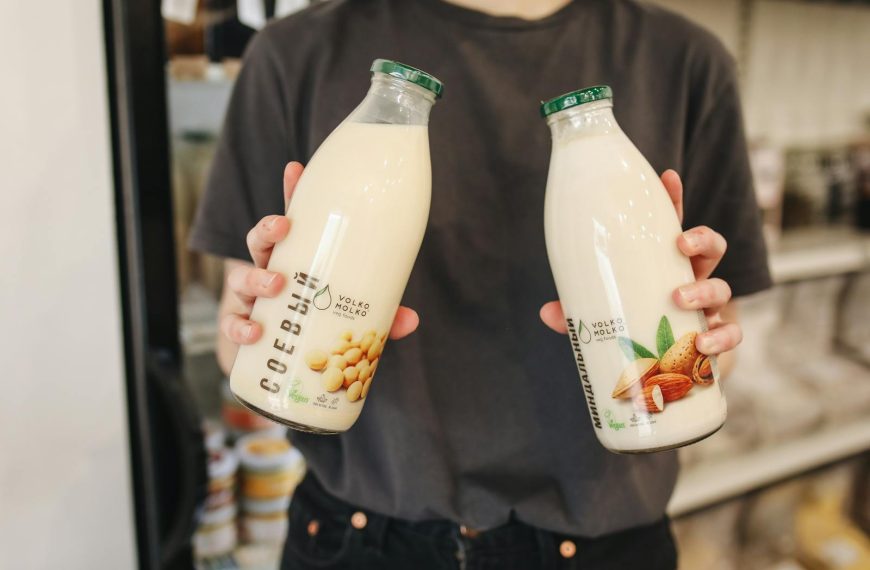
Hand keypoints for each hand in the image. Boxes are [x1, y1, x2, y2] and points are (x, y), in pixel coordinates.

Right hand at [220, 162, 420, 346]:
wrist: (286, 369)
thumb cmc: (319, 330)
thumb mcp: (352, 318)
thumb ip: (379, 317)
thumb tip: (411, 319)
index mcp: (297, 262)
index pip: (293, 224)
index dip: (291, 194)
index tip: (295, 168)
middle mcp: (270, 275)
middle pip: (260, 242)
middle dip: (267, 229)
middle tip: (283, 227)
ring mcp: (252, 301)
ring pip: (240, 277)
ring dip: (256, 277)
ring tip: (276, 284)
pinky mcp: (241, 328)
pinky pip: (232, 324)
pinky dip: (240, 327)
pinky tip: (255, 332)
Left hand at [539, 170, 741, 356]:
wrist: (668, 371)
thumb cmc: (636, 331)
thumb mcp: (607, 316)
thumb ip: (581, 314)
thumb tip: (547, 312)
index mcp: (666, 266)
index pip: (673, 226)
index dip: (672, 199)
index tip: (667, 176)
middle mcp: (693, 280)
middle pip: (711, 247)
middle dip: (701, 239)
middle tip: (679, 245)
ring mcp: (709, 309)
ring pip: (723, 287)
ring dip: (704, 290)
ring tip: (679, 298)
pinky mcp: (718, 338)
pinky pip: (732, 333)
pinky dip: (722, 338)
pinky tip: (703, 343)